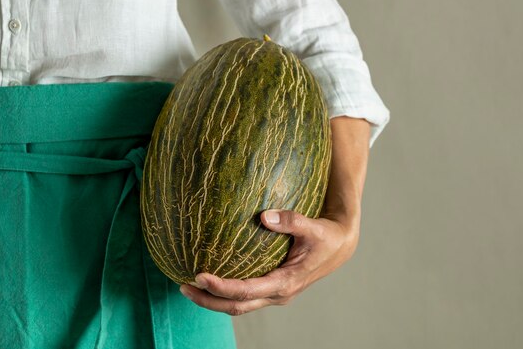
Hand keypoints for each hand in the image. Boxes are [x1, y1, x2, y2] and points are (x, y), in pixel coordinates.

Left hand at [179, 117, 370, 315]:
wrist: (340, 246)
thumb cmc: (326, 235)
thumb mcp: (313, 227)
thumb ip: (291, 220)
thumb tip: (264, 216)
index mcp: (285, 283)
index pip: (246, 291)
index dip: (220, 287)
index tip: (199, 276)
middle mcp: (278, 293)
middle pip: (236, 306)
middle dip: (208, 300)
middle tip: (183, 286)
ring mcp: (274, 293)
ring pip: (239, 305)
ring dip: (213, 299)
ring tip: (188, 286)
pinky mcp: (272, 287)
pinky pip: (245, 295)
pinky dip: (225, 291)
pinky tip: (211, 278)